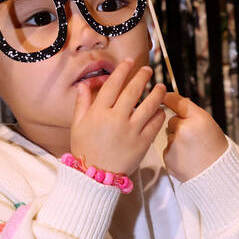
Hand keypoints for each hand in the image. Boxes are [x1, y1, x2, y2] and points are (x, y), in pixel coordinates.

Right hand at [69, 58, 166, 175]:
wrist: (95, 176)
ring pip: (148, 106)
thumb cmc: (85, 149)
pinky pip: (155, 124)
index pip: (112, 85)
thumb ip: (82, 103)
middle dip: (141, 77)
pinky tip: (161, 108)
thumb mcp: (77, 126)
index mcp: (99, 113)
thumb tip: (84, 84)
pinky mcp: (142, 142)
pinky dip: (159, 114)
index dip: (122, 71)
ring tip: (160, 86)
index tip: (129, 62)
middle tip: (147, 70)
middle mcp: (116, 119)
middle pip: (132, 91)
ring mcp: (131, 131)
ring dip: (156, 93)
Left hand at [162, 91, 228, 180]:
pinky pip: (168, 149)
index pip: (178, 102)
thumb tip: (175, 101)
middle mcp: (184, 130)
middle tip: (194, 138)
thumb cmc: (215, 149)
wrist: (216, 174)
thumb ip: (193, 113)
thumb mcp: (209, 125)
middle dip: (179, 126)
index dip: (169, 97)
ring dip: (177, 141)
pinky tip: (187, 158)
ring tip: (192, 151)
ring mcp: (174, 144)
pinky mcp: (168, 157)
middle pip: (172, 121)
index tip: (162, 95)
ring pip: (170, 136)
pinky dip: (175, 153)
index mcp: (198, 119)